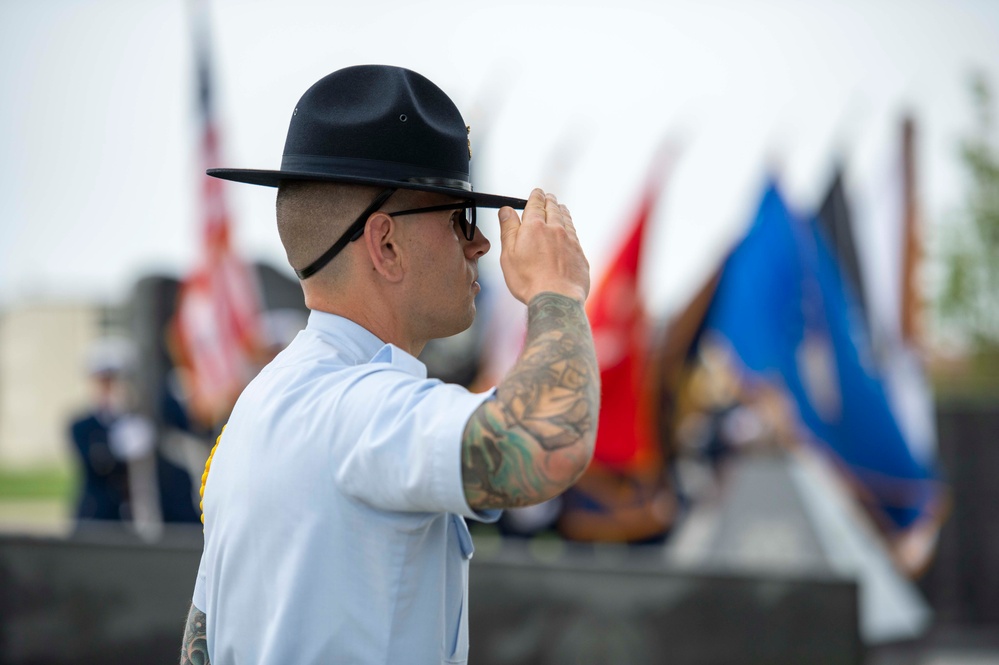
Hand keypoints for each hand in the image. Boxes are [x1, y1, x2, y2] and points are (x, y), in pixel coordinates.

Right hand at [497, 189, 589, 304]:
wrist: (557, 298)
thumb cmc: (528, 280)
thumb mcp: (509, 254)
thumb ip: (509, 230)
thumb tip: (506, 210)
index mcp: (534, 227)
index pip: (535, 205)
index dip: (535, 196)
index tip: (536, 192)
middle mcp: (554, 229)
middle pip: (553, 209)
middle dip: (549, 201)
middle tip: (549, 196)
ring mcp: (570, 241)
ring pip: (566, 220)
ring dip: (562, 211)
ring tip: (561, 207)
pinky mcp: (579, 254)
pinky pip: (575, 234)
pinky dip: (571, 227)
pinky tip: (569, 229)